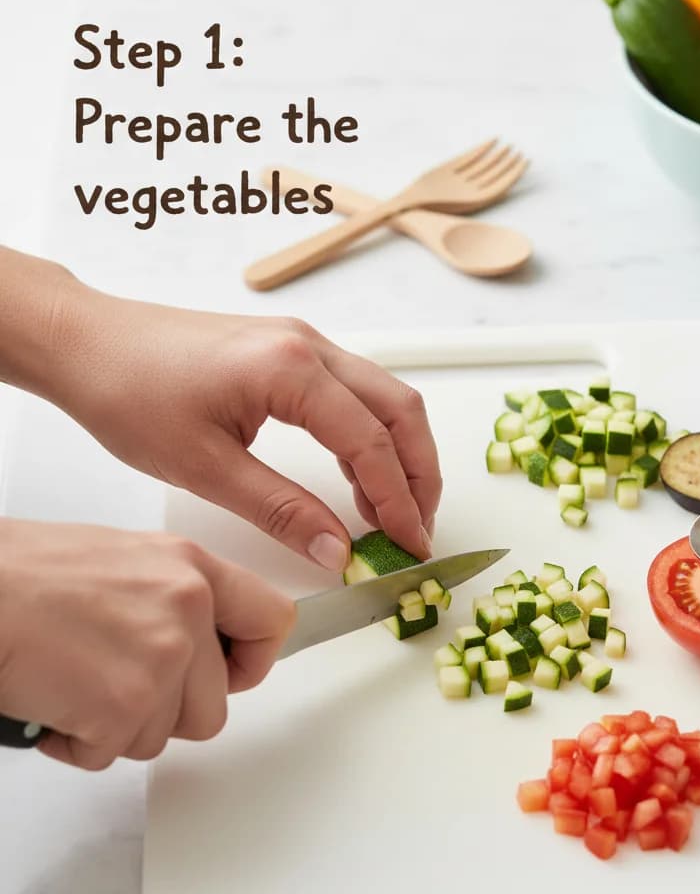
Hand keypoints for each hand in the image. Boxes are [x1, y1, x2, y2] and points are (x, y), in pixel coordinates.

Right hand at [0, 519, 294, 768]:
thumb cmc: (27, 575)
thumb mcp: (129, 561)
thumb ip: (180, 598)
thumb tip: (208, 642)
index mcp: (193, 568)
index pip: (272, 621)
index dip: (253, 661)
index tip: (231, 674)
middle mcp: (188, 608)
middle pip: (216, 704)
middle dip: (167, 710)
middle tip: (118, 683)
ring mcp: (161, 659)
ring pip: (166, 735)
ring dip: (121, 726)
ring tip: (78, 683)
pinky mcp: (124, 706)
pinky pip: (116, 754)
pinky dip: (81, 744)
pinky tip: (56, 704)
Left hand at [41, 281, 441, 572]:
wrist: (87, 342)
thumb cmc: (129, 393)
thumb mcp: (204, 467)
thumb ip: (280, 510)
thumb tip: (334, 551)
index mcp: (291, 369)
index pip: (371, 442)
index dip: (398, 500)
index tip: (409, 545)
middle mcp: (310, 346)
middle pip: (400, 410)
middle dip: (419, 475)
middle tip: (415, 531)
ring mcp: (305, 343)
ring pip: (385, 398)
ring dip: (401, 455)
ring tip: (394, 515)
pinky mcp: (292, 352)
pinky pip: (355, 394)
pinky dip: (371, 439)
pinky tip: (358, 480)